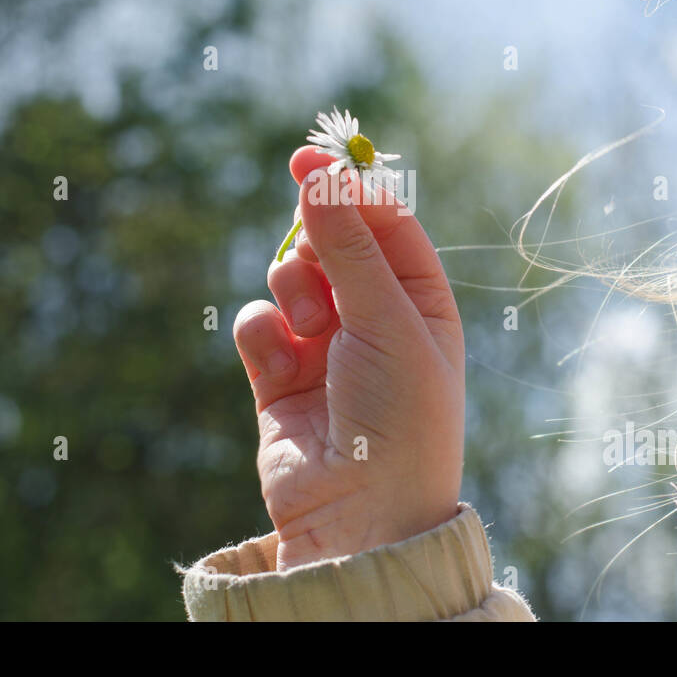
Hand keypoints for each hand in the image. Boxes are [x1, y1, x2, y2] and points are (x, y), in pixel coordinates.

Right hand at [233, 146, 465, 569]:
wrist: (361, 516)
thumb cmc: (400, 417)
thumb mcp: (388, 322)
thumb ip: (350, 249)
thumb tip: (319, 177)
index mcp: (421, 302)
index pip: (385, 223)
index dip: (349, 189)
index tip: (306, 160)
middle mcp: (374, 318)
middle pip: (331, 242)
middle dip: (316, 248)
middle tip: (317, 266)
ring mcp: (324, 346)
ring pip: (289, 278)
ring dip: (293, 293)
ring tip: (312, 332)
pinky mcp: (278, 375)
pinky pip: (256, 322)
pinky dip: (262, 334)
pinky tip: (280, 364)